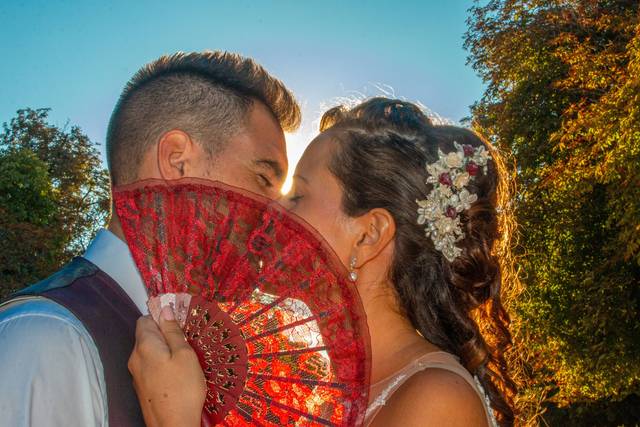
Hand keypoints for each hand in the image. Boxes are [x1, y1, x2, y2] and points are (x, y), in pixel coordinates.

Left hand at [128, 307, 205, 426]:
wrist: (173, 426)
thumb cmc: (183, 389)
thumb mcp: (185, 354)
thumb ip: (173, 331)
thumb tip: (164, 309)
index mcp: (144, 346)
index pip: (144, 319)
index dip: (161, 316)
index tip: (179, 323)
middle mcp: (135, 357)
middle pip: (145, 335)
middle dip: (164, 333)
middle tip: (186, 341)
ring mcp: (136, 374)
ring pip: (148, 351)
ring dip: (164, 350)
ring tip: (184, 358)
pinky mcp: (141, 387)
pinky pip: (149, 366)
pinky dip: (161, 363)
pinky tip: (177, 373)